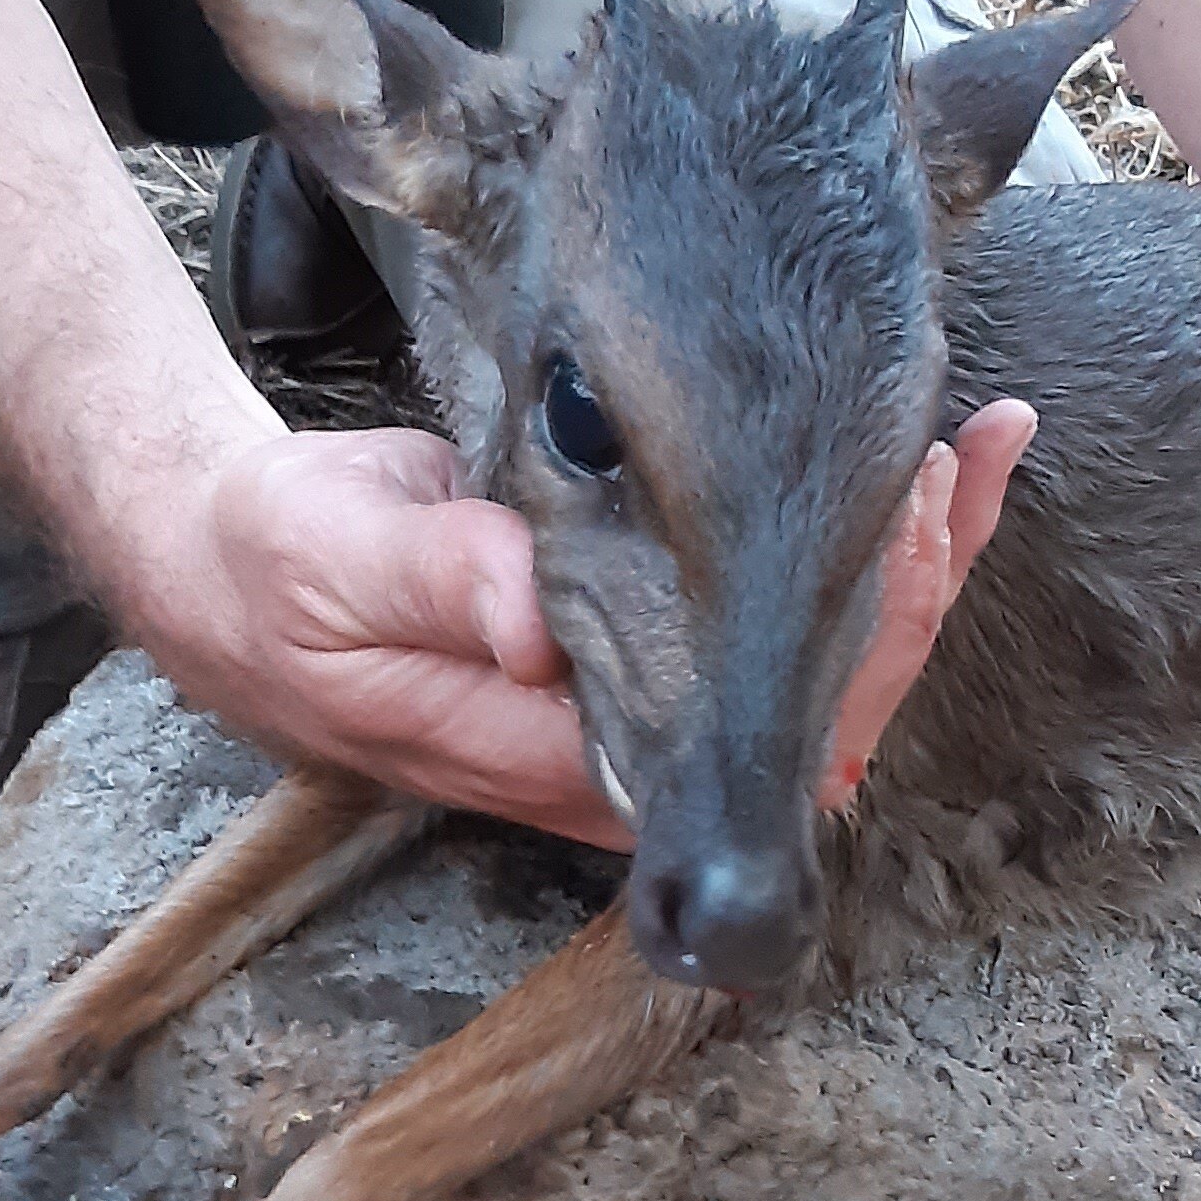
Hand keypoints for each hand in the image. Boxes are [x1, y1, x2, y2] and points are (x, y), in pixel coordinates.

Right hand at [146, 406, 1033, 846]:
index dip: (857, 629)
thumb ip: (439, 582)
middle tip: (966, 446)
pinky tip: (924, 469)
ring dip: (908, 560)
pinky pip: (773, 628)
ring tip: (977, 442)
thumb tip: (538, 622)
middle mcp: (615, 757)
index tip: (909, 505)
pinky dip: (859, 551)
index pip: (754, 728)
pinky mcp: (634, 660)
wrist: (223, 574)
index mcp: (553, 751)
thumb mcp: (334, 561)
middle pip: (817, 709)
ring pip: (813, 672)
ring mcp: (632, 714)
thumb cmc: (276, 568)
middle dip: (916, 584)